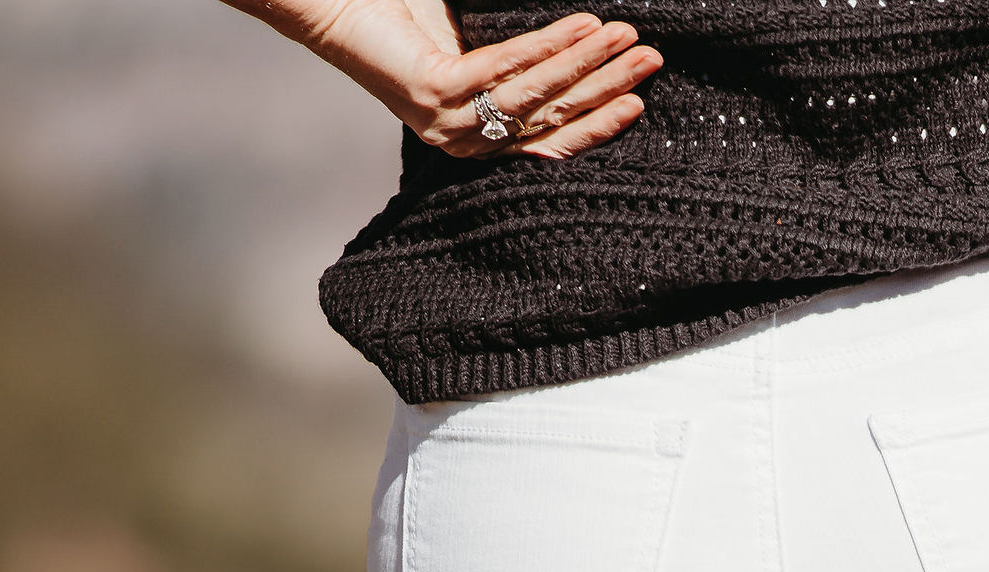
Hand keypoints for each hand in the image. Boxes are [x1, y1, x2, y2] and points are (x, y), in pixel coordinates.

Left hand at [233, 2, 659, 161]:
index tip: (639, 100)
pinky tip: (580, 27)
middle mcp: (466, 141)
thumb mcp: (474, 42)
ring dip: (588, 65)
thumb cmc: (403, 19)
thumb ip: (516, 55)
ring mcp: (450, 122)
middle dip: (607, 89)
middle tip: (650, 62)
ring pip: (536, 96)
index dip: (597, 121)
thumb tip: (577, 41)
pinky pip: (505, 69)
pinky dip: (548, 47)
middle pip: (552, 119)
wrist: (338, 6)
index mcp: (478, 137)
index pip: (549, 139)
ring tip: (625, 38)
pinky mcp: (435, 92)